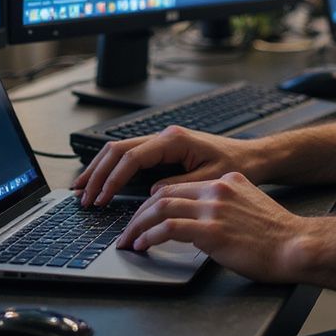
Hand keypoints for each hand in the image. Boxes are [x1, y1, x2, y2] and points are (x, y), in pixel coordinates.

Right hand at [72, 126, 259, 206]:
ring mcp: (162, 142)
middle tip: (82, 196)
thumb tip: (152, 194)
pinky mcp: (164, 152)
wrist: (253, 157)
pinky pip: (131, 158)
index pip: (132, 157)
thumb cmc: (236, 165)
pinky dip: (113, 170)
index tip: (101, 199)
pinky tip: (102, 184)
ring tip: (82, 189)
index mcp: (174, 140)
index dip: (112, 179)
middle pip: (118, 149)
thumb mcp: (209, 181)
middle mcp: (165, 137)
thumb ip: (180, 186)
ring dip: (100, 170)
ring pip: (120, 151)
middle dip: (97, 173)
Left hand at [117, 171, 307, 283]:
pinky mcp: (212, 230)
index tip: (143, 218)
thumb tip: (204, 219)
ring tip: (128, 240)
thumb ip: (227, 204)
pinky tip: (143, 245)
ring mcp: (214, 209)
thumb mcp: (250, 205)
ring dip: (137, 225)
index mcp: (225, 182)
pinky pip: (169, 228)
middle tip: (127, 231)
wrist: (295, 245)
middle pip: (164, 193)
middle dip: (139, 213)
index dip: (154, 202)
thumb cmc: (276, 234)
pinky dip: (150, 236)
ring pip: (160, 207)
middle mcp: (217, 190)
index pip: (178, 186)